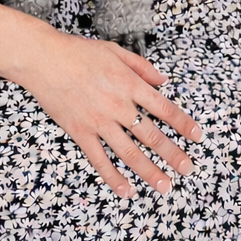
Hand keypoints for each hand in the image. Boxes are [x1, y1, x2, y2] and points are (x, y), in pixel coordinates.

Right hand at [16, 27, 202, 197]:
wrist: (44, 59)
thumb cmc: (77, 51)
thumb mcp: (115, 50)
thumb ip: (141, 66)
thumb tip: (163, 80)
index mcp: (129, 84)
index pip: (164, 108)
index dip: (183, 124)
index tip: (197, 136)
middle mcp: (118, 106)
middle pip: (152, 135)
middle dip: (173, 155)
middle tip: (187, 169)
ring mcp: (99, 122)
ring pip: (130, 153)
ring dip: (150, 172)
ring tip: (165, 186)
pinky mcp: (81, 133)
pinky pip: (100, 161)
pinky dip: (114, 178)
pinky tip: (126, 190)